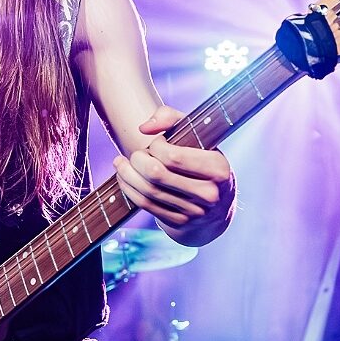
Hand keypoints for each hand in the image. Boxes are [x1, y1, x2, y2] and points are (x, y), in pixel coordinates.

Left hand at [112, 105, 234, 245]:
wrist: (217, 206)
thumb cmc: (202, 160)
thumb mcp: (197, 135)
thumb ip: (172, 118)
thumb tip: (144, 128)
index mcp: (218, 168)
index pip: (173, 156)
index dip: (156, 146)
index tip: (157, 143)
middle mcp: (209, 193)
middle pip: (157, 174)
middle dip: (137, 160)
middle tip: (135, 154)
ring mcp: (195, 211)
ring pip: (148, 191)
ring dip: (127, 174)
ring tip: (121, 163)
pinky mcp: (180, 222)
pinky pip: (146, 205)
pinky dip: (129, 189)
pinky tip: (123, 178)